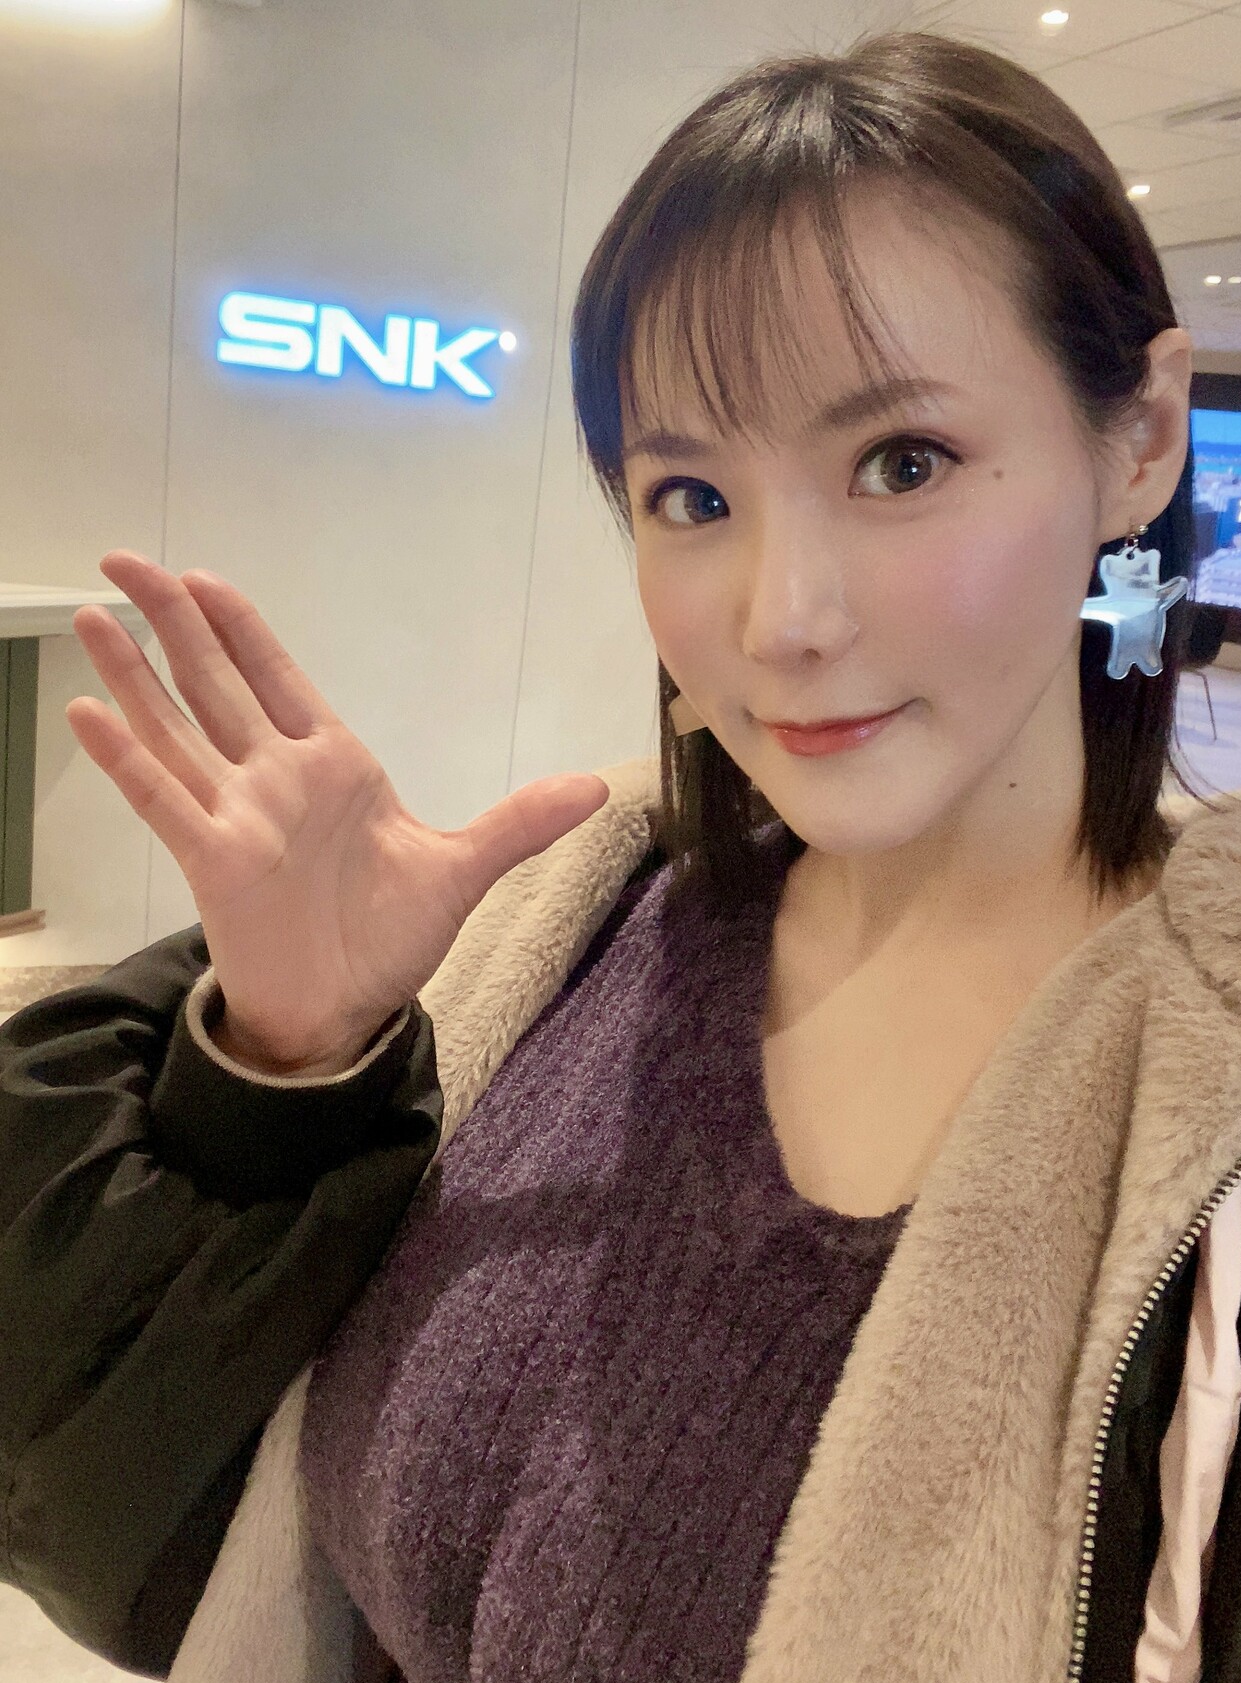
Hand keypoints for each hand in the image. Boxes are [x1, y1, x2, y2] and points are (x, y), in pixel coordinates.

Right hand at [67, 552, 609, 1070]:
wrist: (348, 1009)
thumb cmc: (390, 937)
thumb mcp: (463, 870)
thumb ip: (519, 822)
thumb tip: (599, 787)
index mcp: (333, 766)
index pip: (277, 678)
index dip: (241, 628)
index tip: (204, 578)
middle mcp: (275, 779)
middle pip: (215, 683)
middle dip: (173, 621)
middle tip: (126, 559)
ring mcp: (237, 815)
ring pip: (176, 728)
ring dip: (134, 674)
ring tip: (91, 615)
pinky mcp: (211, 859)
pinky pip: (161, 799)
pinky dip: (126, 757)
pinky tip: (86, 712)